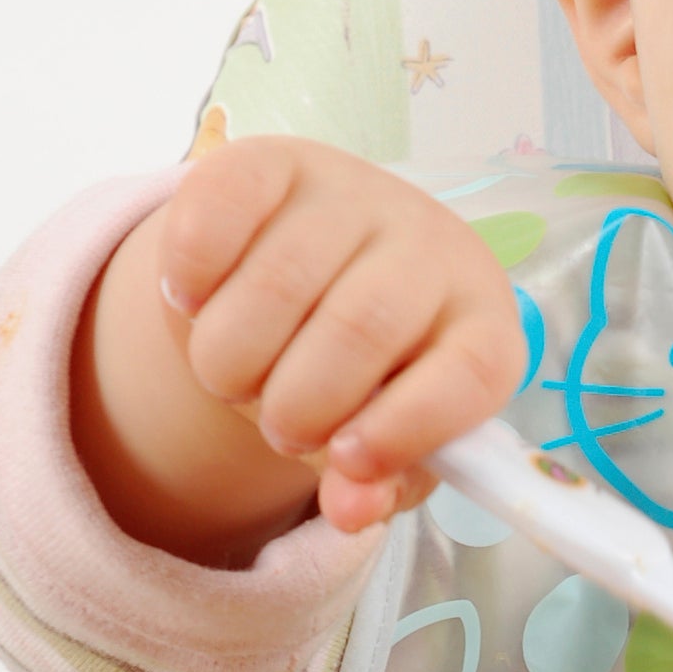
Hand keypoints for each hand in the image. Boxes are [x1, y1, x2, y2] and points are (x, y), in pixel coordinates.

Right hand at [160, 136, 523, 533]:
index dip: (406, 428)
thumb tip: (351, 509)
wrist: (319, 269)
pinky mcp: (276, 162)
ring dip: (230, 359)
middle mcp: (430, 244)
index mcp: (481, 322)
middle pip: (361, 327)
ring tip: (234, 376)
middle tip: (277, 424)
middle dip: (296, 405)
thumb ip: (378, 479)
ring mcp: (354, 193)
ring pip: (278, 283)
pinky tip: (193, 301)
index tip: (344, 461)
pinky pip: (219, 214)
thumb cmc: (367, 371)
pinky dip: (191, 276)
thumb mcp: (383, 434)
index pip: (473, 371)